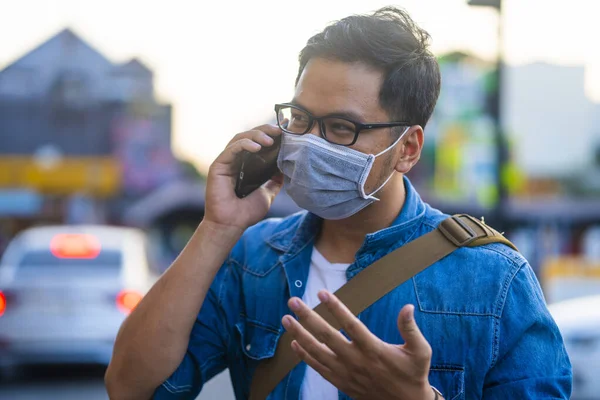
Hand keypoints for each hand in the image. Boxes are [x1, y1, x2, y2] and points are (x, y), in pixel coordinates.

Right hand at [204, 124, 282, 230]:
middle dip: (264, 131)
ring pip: (239, 139)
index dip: (268, 135)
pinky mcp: (218, 165)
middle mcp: (234, 160)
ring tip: (269, 140)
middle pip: (248, 136)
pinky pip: (231, 149)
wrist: (232, 224)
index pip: (256, 142)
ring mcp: (225, 162)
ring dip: (256, 136)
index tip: (283, 134)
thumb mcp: (268, 193)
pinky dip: (244, 145)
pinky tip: (257, 147)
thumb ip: (275, 181)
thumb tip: (285, 168)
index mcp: (245, 164)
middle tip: (278, 131)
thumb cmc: (246, 212)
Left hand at [282, 291, 436, 399]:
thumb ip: (411, 328)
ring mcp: (346, 373)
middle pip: (326, 336)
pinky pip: (318, 368)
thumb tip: (407, 307)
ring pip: (317, 352)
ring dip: (299, 335)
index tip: (322, 293)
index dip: (336, 308)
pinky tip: (294, 343)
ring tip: (286, 319)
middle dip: (308, 317)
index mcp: (374, 349)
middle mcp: (356, 360)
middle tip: (293, 301)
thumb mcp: (420, 351)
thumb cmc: (413, 373)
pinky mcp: (341, 382)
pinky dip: (305, 356)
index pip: (351, 325)